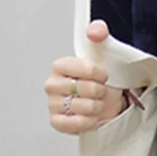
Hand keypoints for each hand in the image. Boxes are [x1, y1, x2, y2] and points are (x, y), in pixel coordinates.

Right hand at [44, 19, 126, 134]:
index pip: (77, 66)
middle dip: (99, 91)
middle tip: (100, 91)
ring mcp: (53, 104)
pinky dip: (88, 121)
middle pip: (83, 88)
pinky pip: (73, 123)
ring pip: (82, 107)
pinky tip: (92, 116)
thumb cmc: (98, 80)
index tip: (103, 75)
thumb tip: (95, 31)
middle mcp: (53, 84)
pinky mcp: (57, 122)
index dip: (95, 72)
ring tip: (97, 103)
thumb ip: (99, 33)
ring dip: (97, 107)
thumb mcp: (102, 52)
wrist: (103, 101)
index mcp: (60, 66)